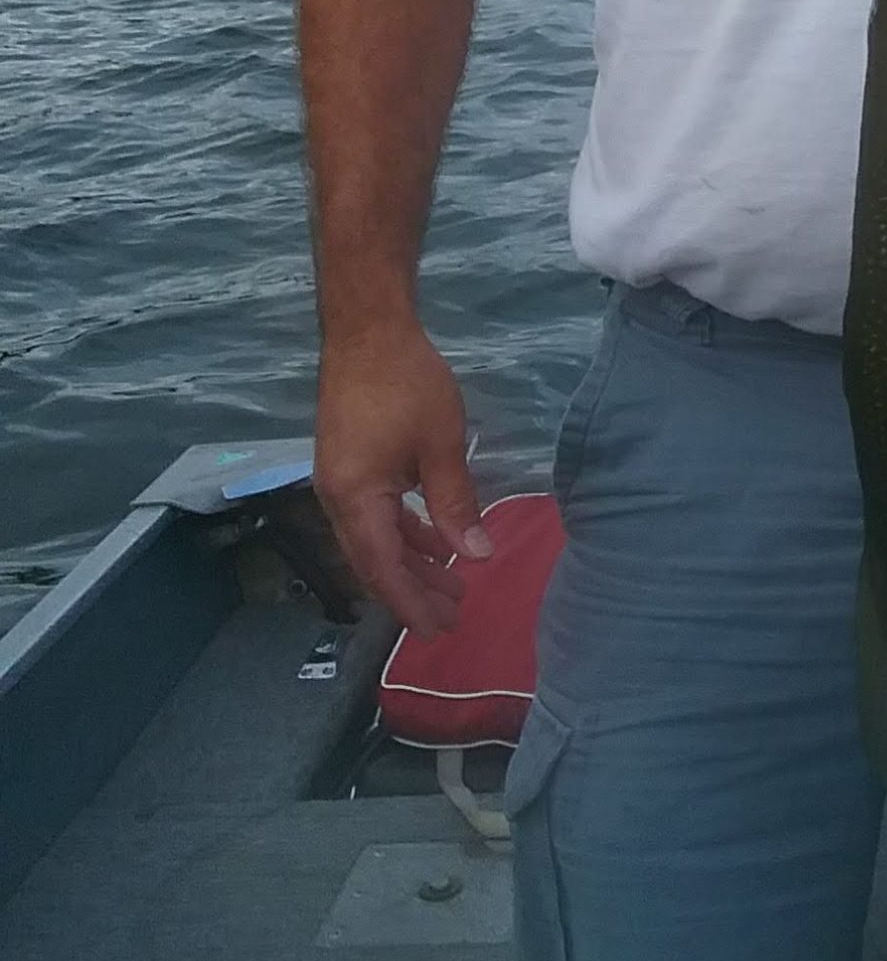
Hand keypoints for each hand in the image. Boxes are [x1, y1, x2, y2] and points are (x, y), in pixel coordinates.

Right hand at [313, 320, 491, 639]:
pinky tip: (434, 542)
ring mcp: (339, 482)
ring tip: (453, 585)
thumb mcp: (441, 445)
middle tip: (454, 617)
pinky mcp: (348, 466)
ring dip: (412, 564)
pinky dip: (404, 533)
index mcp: (355, 498)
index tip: (438, 629)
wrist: (367, 330)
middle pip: (374, 562)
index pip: (382, 568)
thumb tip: (475, 556)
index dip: (410, 603)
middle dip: (413, 592)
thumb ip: (455, 503)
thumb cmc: (406, 384)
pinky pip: (374, 516)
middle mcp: (337, 499)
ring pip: (375, 540)